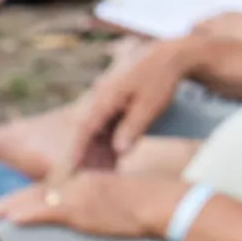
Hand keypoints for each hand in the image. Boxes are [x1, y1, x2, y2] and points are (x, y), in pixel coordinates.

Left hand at [0, 168, 166, 238]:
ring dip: (13, 207)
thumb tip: (99, 212)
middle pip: (39, 191)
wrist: (158, 202)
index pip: (54, 186)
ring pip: (37, 200)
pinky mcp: (79, 209)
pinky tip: (13, 219)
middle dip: (15, 200)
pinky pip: (47, 212)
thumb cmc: (150, 202)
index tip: (18, 202)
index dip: (33, 194)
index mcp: (88, 179)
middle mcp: (78, 183)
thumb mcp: (121, 197)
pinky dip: (28, 214)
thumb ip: (105, 201)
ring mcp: (77, 195)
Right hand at [59, 41, 194, 172]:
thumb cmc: (159, 79)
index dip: (77, 152)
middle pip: (88, 136)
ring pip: (98, 136)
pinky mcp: (119, 110)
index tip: (71, 171)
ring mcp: (110, 107)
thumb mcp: (150, 104)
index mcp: (105, 100)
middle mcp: (103, 103)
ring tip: (98, 179)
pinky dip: (110, 149)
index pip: (85, 131)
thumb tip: (118, 151)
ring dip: (97, 156)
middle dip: (84, 159)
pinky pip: (109, 133)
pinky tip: (114, 164)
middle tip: (81, 183)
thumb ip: (133, 128)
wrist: (169, 57)